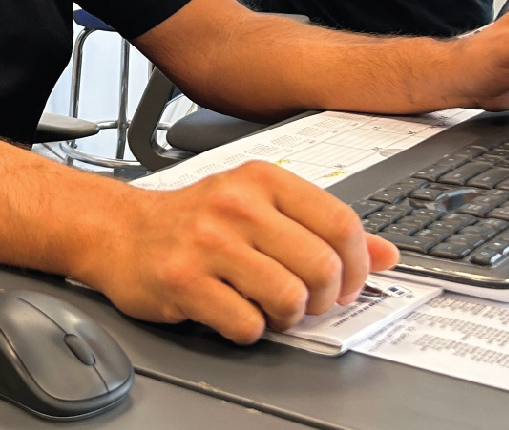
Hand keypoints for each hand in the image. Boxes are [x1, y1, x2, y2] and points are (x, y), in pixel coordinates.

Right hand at [84, 161, 397, 343]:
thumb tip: (387, 254)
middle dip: (322, 298)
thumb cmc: (194, 220)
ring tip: (267, 305)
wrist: (121, 231)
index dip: (356, 265)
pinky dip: (249, 329)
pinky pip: (248, 326)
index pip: (340, 223)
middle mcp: (235, 204)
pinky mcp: (184, 280)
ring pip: (289, 299)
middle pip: (321, 267)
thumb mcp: (259, 206)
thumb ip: (322, 226)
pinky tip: (232, 309)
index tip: (346, 281)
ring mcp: (207, 242)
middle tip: (304, 299)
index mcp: (260, 179)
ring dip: (286, 317)